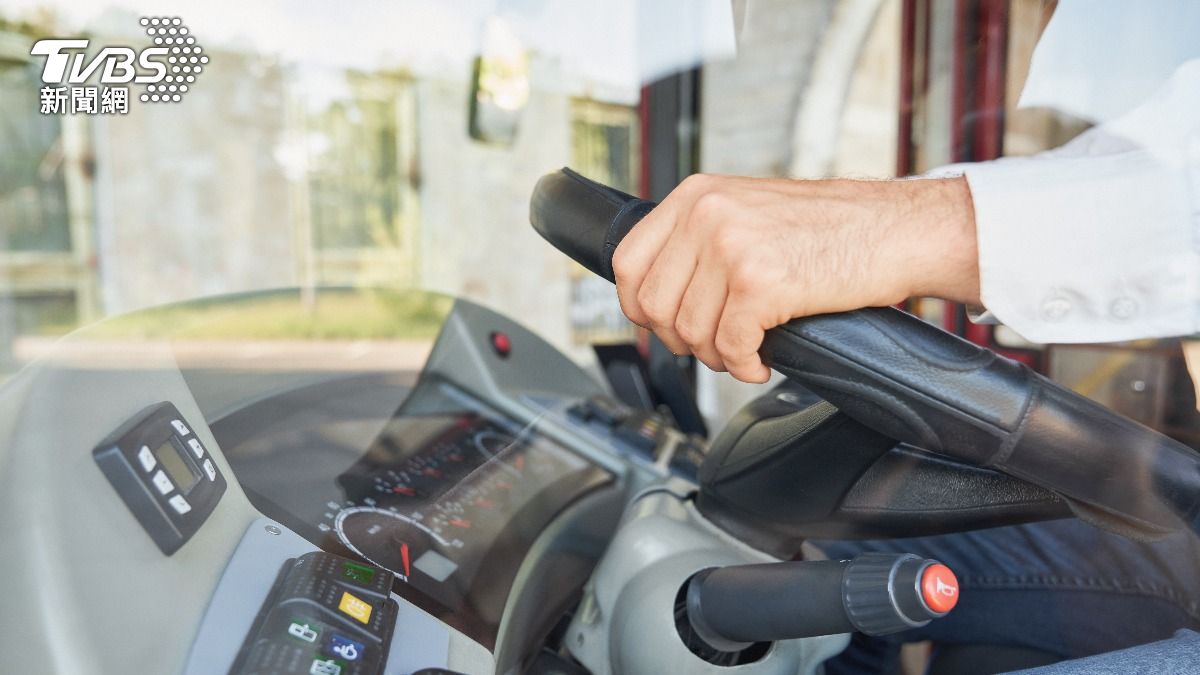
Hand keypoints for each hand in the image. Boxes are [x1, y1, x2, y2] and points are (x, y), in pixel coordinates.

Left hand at [612, 174, 979, 382]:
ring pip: (690, 332)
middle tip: (715, 342)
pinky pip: (729, 348)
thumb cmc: (830, 227)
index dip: (639, 306)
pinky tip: (762, 358)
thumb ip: (698, 239)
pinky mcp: (761, 283)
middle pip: (652, 304)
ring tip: (746, 347)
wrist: (894, 230)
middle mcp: (707, 215)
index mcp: (696, 195)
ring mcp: (732, 248)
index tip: (664, 324)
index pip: (627, 262)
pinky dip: (744, 366)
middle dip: (680, 339)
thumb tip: (656, 293)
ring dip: (717, 355)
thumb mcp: (747, 209)